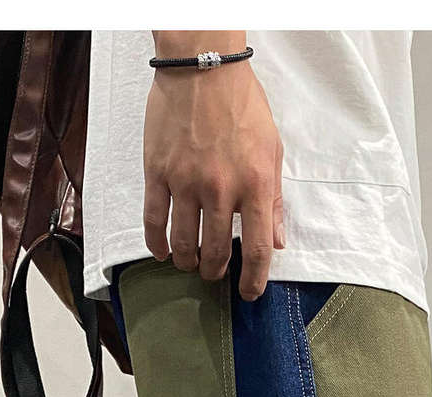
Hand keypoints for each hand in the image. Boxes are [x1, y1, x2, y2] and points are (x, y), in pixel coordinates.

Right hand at [143, 31, 284, 300]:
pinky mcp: (158, 173)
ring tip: (190, 264)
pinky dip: (157, 244)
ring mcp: (186, 183)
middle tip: (214, 272)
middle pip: (216, 252)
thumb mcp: (272, 150)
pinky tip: (162, 253)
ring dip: (188, 262)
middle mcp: (221, 189)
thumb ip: (275, 200)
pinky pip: (154, 220)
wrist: (202, 67)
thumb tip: (277, 241)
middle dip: (215, 271)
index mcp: (255, 185)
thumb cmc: (242, 106)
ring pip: (184, 243)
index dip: (254, 279)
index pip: (256, 248)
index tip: (249, 293)